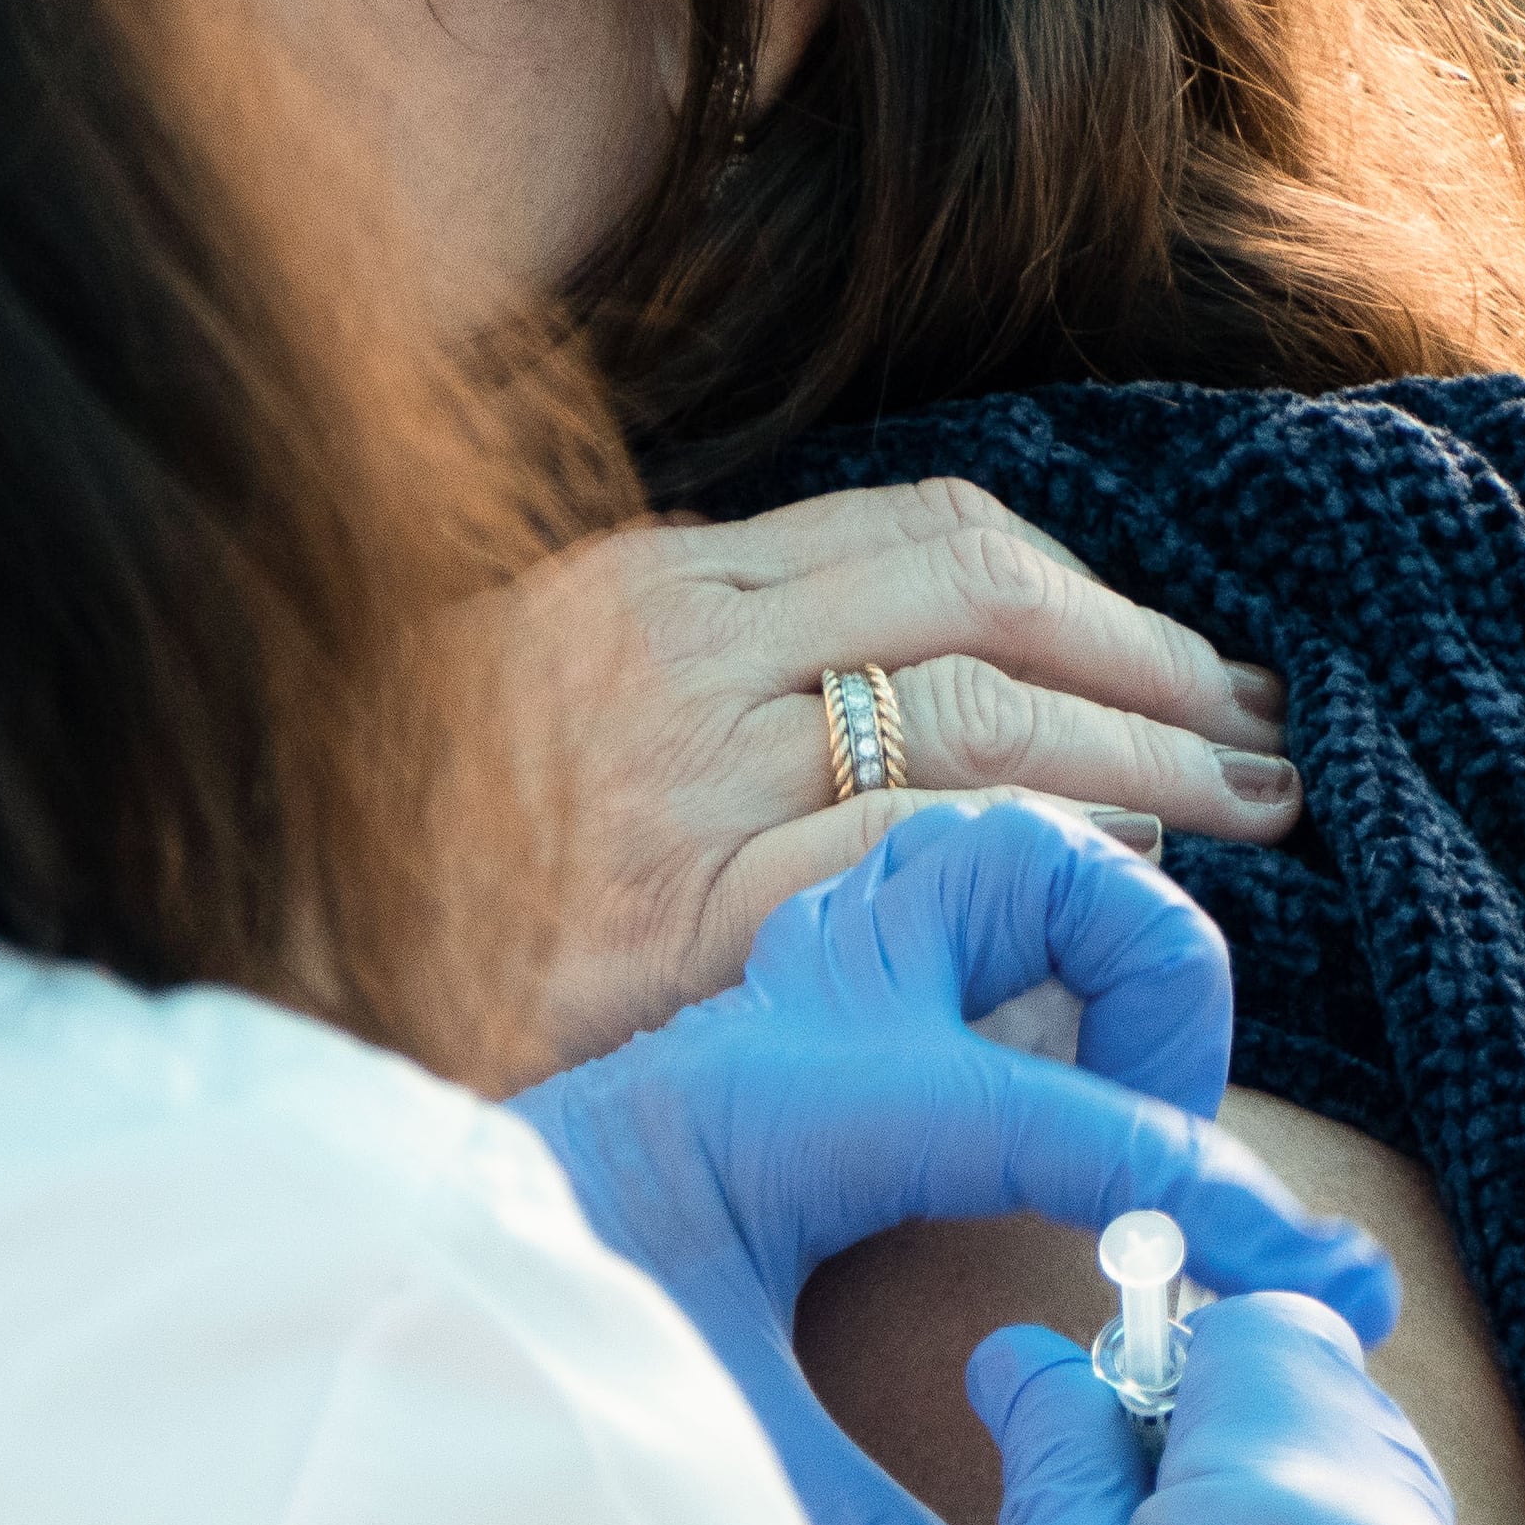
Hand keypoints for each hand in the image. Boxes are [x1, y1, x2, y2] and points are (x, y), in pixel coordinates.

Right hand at [491, 480, 1300, 1062]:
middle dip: (1157, 661)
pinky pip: (907, 847)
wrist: (255, 985)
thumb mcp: (549, 728)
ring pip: (977, 715)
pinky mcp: (680, 922)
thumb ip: (704, 699)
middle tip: (1269, 732)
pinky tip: (1117, 880)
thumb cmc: (412, 878)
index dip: (1093, 594)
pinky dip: (1037, 848)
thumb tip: (893, 723)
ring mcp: (679, 786)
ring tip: (1247, 812)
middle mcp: (675, 658)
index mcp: (653, 592)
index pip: (929, 538)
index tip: (1187, 660)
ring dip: (1147, 760)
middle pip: (984, 602)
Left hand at [509, 797, 1392, 1524]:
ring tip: (1119, 1107)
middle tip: (1166, 1152)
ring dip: (1098, 943)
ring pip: (1000, 846)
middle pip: (1041, 859)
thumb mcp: (702, 1458)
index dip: (1201, 1191)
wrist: (367, 1273)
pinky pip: (953, 914)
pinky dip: (1035, 964)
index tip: (1320, 1282)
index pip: (1045, 1113)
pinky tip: (1045, 1102)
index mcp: (790, 1104)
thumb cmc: (513, 1345)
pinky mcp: (795, 1001)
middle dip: (1155, 986)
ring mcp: (801, 982)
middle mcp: (803, 1005)